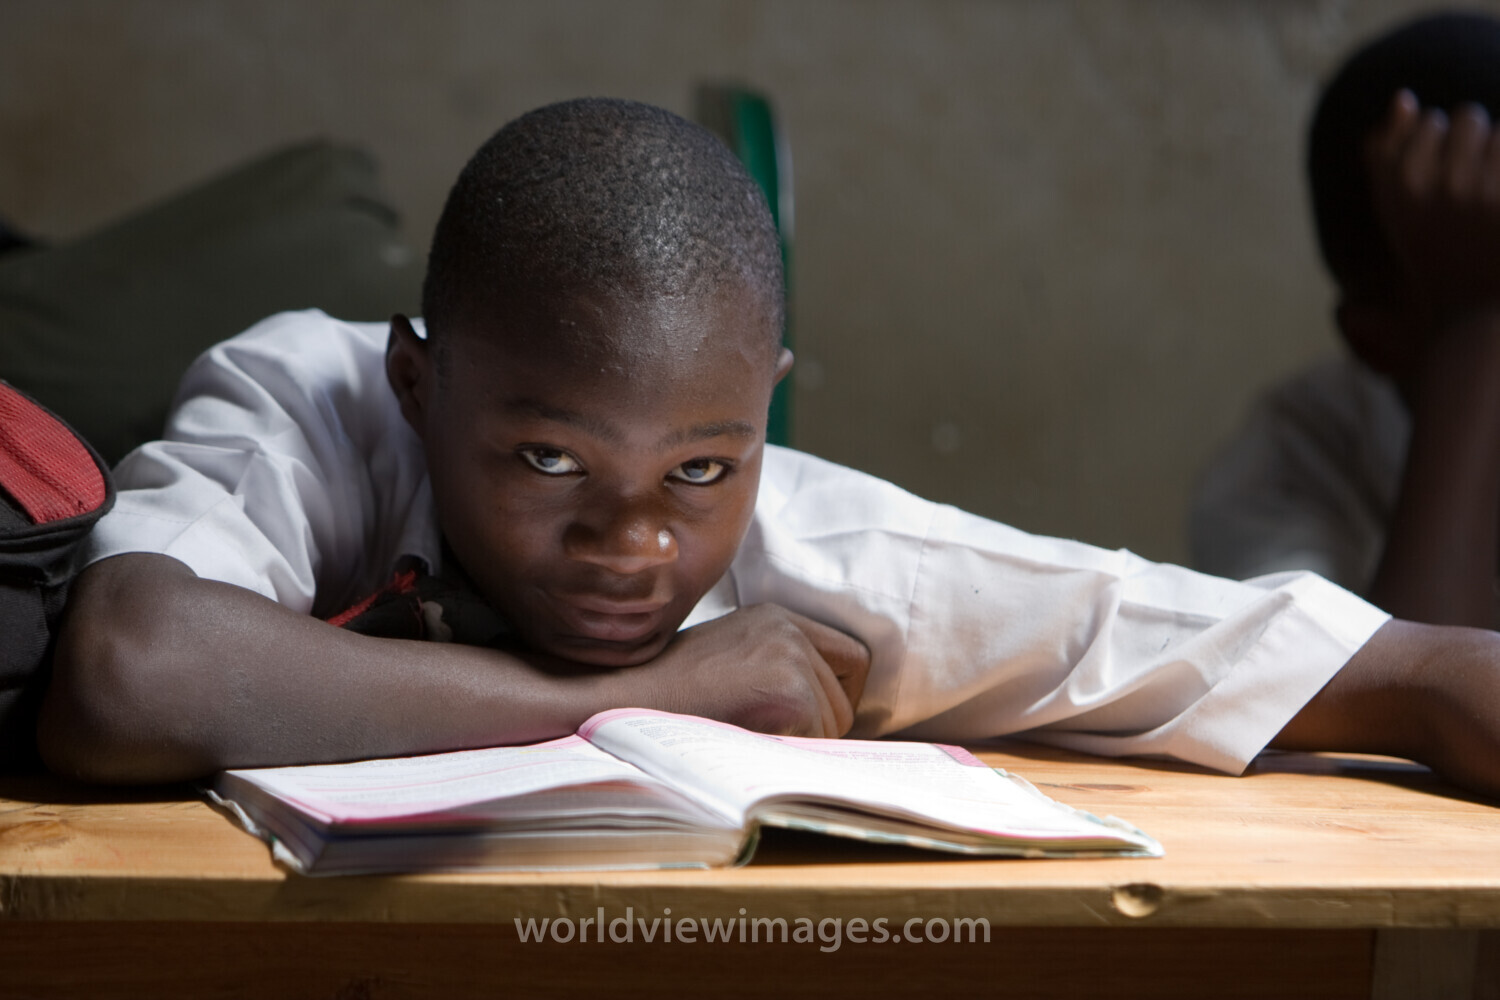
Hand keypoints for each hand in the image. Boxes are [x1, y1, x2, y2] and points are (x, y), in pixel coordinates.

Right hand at [624, 604, 869, 737]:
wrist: (620, 708)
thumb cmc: (669, 699)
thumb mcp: (729, 661)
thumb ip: (776, 668)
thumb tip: (830, 714)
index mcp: (777, 618)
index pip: (852, 659)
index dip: (835, 695)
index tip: (805, 717)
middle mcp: (789, 630)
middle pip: (848, 696)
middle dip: (818, 725)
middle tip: (763, 732)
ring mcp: (791, 659)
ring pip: (836, 725)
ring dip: (802, 743)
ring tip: (747, 735)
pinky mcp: (790, 694)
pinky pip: (818, 743)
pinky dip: (790, 757)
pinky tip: (747, 746)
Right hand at [1366, 89, 1499, 318]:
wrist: (1473, 311)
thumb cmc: (1435, 252)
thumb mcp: (1397, 208)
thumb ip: (1387, 152)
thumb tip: (1403, 98)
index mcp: (1397, 186)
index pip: (1426, 123)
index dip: (1440, 151)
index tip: (1441, 191)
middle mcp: (1433, 185)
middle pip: (1466, 119)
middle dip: (1476, 147)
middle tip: (1473, 196)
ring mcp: (1477, 190)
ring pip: (1498, 133)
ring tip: (1492, 199)